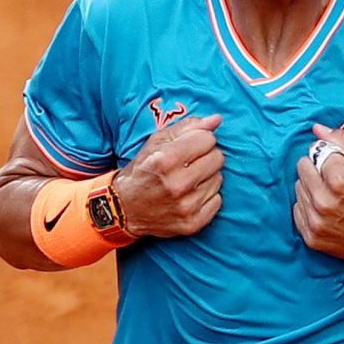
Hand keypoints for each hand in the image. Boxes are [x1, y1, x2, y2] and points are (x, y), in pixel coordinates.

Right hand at [114, 115, 223, 236]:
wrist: (124, 208)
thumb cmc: (143, 170)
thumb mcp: (157, 142)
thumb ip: (188, 127)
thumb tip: (217, 119)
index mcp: (166, 160)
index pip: (208, 139)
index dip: (200, 139)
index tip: (191, 146)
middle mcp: (177, 184)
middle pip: (217, 158)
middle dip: (206, 156)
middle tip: (190, 163)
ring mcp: (186, 206)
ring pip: (219, 179)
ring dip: (207, 177)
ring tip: (188, 179)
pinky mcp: (192, 223)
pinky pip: (217, 201)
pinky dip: (207, 196)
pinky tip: (191, 195)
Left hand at [292, 123, 343, 267]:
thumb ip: (343, 140)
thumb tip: (317, 129)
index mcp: (339, 178)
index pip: (316, 151)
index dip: (328, 154)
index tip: (339, 163)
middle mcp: (324, 201)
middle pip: (302, 168)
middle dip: (316, 168)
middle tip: (334, 177)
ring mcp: (316, 221)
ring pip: (298, 189)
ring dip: (311, 187)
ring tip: (332, 194)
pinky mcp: (312, 237)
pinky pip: (298, 210)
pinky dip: (309, 206)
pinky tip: (326, 209)